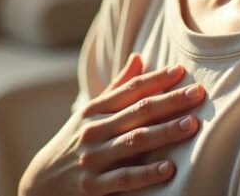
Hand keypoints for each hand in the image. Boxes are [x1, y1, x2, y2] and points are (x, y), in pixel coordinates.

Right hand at [19, 54, 205, 194]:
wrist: (40, 184)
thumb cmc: (73, 144)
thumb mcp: (89, 114)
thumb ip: (117, 88)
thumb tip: (140, 57)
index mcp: (95, 111)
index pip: (129, 91)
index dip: (155, 80)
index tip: (181, 71)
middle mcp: (94, 131)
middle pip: (137, 112)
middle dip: (170, 102)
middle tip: (199, 93)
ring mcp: (93, 159)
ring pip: (134, 142)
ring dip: (165, 133)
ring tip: (191, 125)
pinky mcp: (92, 187)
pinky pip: (124, 179)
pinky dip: (147, 173)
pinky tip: (169, 168)